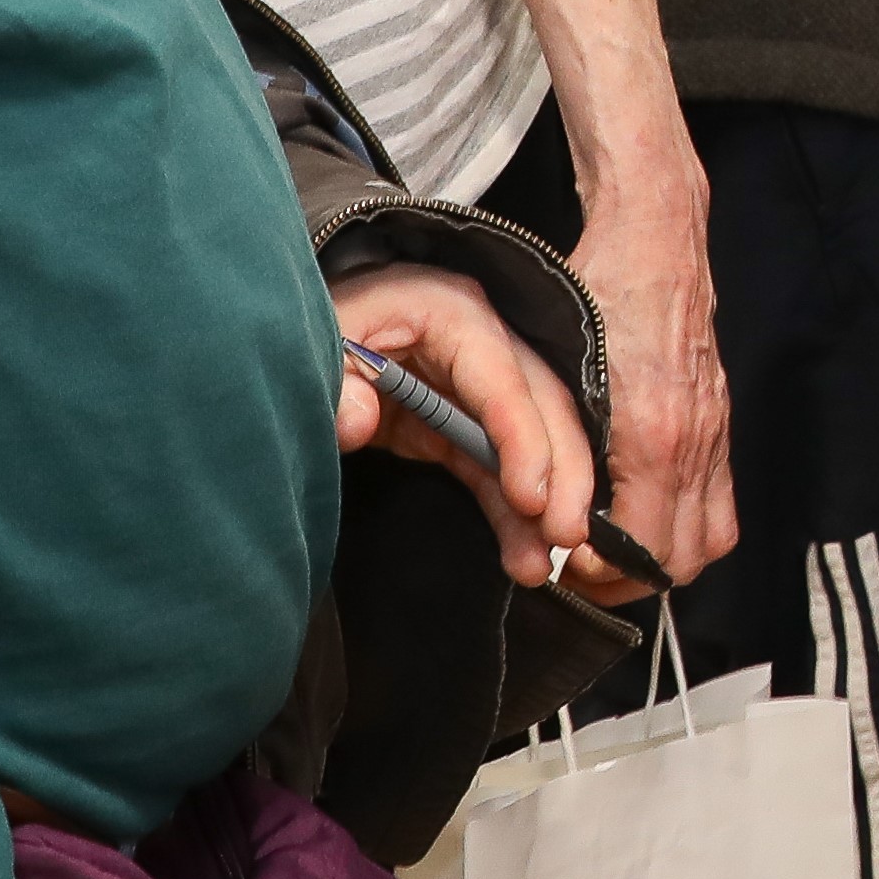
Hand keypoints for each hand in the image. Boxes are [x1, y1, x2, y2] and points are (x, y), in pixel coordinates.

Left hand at [332, 265, 598, 583]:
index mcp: (453, 313)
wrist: (314, 325)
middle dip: (562, 476)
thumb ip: (335, 377)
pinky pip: (499, 468)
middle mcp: (483, 345)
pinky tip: (522, 551)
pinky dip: (513, 510)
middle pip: (544, 409)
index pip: (503, 379)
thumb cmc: (323, 321)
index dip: (524, 440)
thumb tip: (358, 420)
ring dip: (545, 504)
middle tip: (565, 538)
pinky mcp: (463, 422)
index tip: (532, 499)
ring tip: (541, 564)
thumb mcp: (320, 335)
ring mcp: (478, 387)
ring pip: (534, 444)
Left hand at [559, 173, 738, 587]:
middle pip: (681, 561)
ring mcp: (713, 433)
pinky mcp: (719, 421)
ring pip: (708, 539)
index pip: (643, 549)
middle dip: (629, 579)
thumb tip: (535, 503)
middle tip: (582, 564)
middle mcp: (694, 442)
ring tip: (613, 548)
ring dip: (663, 559)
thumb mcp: (555, 364)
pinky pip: (719, 502)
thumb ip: (556, 440)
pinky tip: (644, 512)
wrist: (656, 235)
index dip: (601, 573)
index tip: (565, 559)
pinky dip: (685, 524)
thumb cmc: (598, 288)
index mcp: (653, 435)